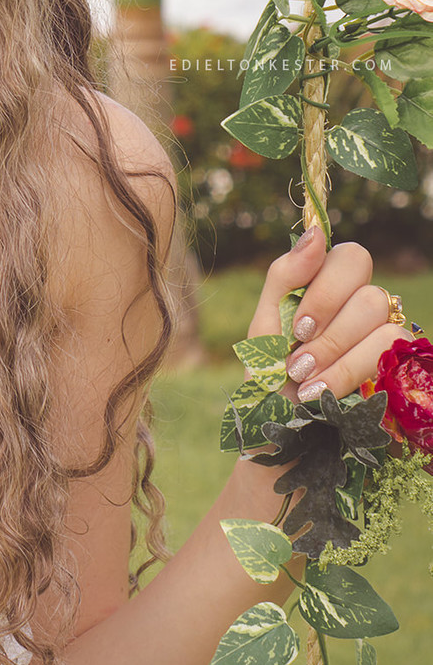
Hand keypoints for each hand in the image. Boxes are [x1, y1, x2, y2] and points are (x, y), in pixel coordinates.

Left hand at [246, 225, 413, 403]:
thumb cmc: (272, 374)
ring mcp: (385, 334)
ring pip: (379, 319)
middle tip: (298, 356)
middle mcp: (363, 305)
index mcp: (330, 286)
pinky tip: (323, 394)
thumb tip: (316, 233)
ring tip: (304, 380)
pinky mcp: (399, 365)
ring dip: (334, 353)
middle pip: (367, 285)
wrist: (281, 431)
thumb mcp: (265, 323)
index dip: (325, 288)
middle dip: (328, 324)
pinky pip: (388, 350)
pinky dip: (348, 373)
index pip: (350, 257)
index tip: (297, 326)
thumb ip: (285, 275)